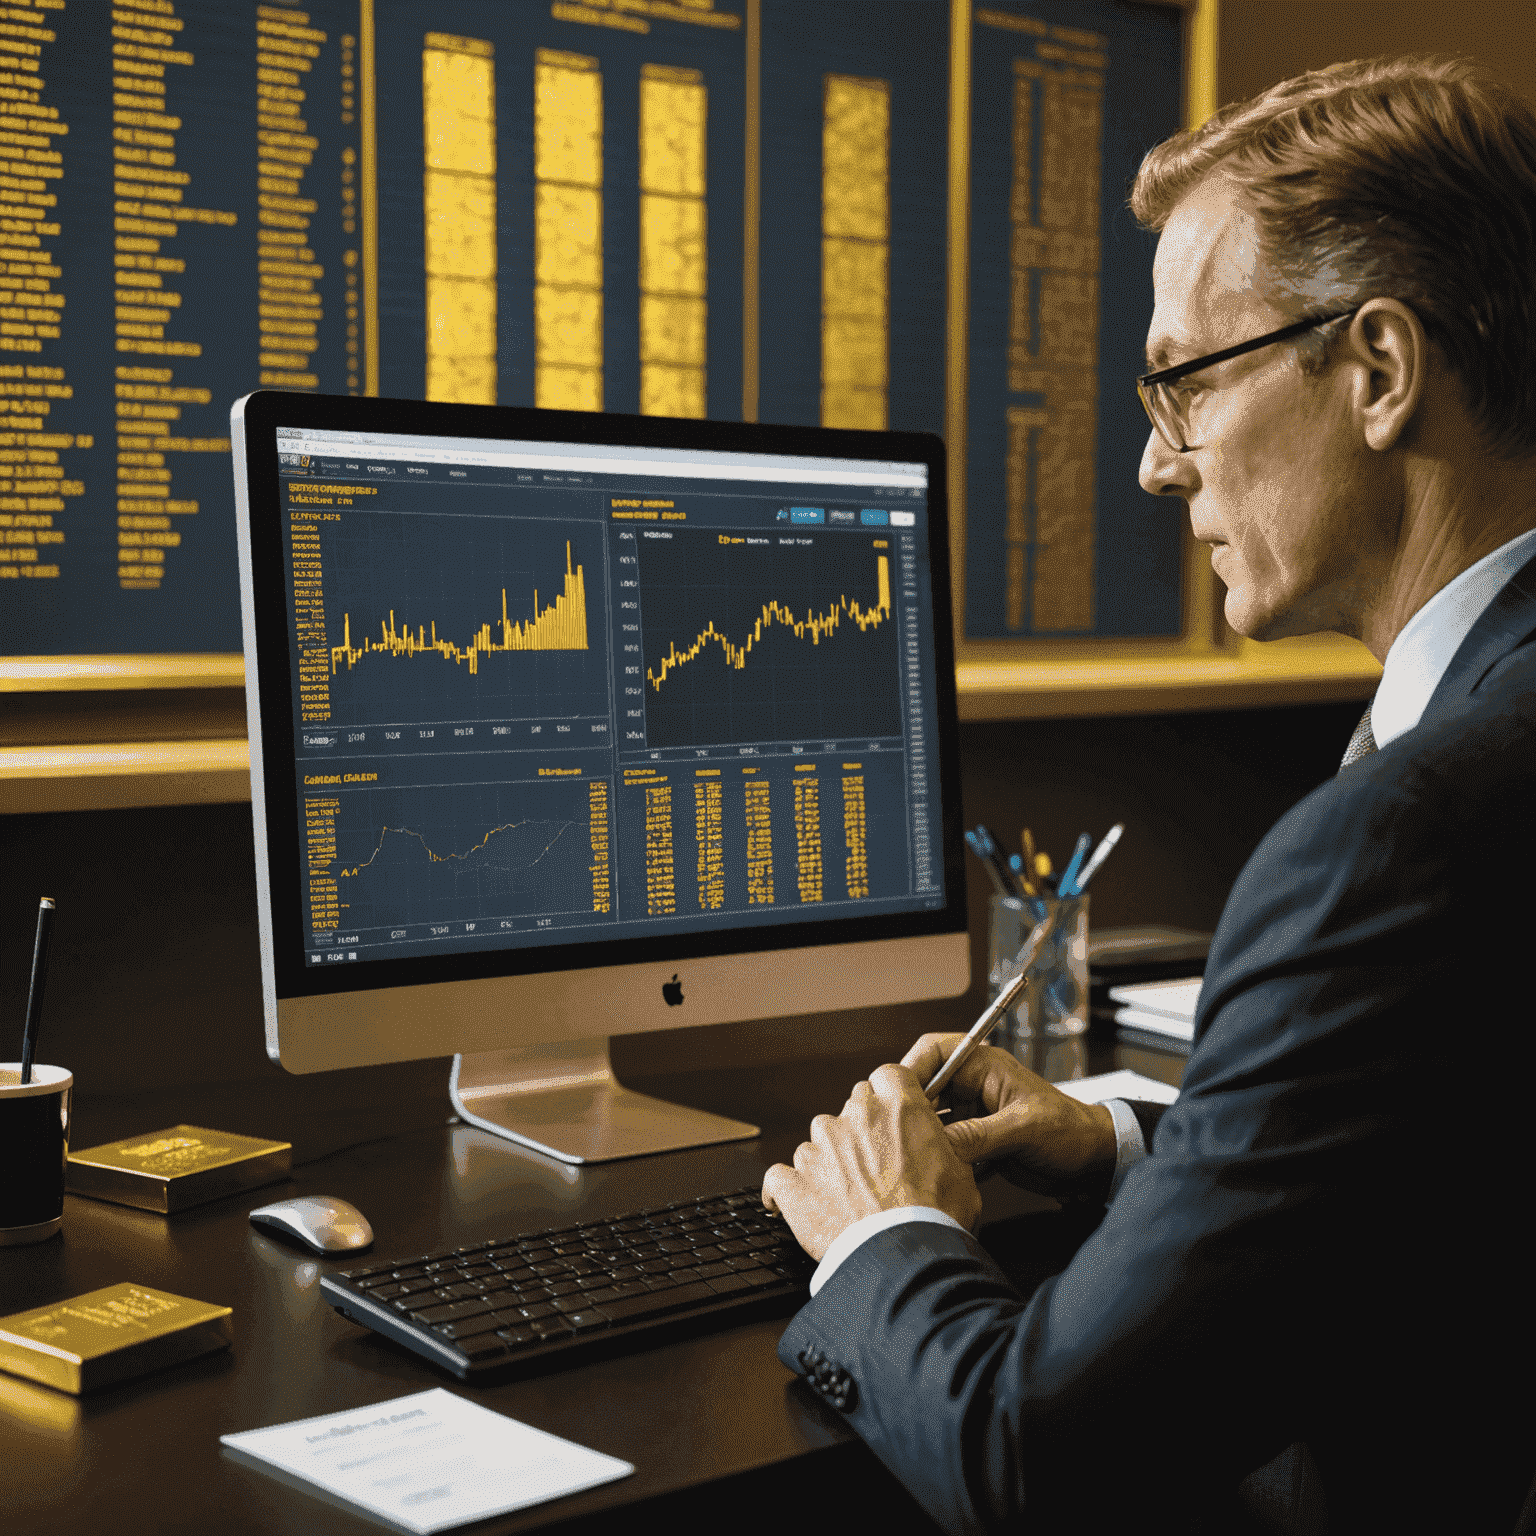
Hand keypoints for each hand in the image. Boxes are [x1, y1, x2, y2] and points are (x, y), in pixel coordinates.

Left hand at [762, 1063, 982, 1260]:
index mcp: (897, 1107)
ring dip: (829, 1161)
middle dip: (862, 1130)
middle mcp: (854, 1118)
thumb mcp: (961, 1170)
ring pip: (818, 1141)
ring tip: (849, 1195)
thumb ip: (944, 1143)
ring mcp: (819, 1148)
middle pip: (852, 1106)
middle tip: (878, 1165)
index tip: (895, 1116)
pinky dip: (787, 1190)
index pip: (887, 1076)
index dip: (891, 1097)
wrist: (902, 1258)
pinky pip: (779, 1178)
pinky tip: (798, 1204)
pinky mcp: (794, 1182)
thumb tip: (947, 1141)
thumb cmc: (934, 1217)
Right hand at [901, 1033, 1117, 1202]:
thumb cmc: (1071, 1132)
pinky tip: (933, 1171)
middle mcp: (974, 1087)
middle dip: (910, 1109)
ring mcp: (973, 1115)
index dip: (911, 1068)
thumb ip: (981, 1135)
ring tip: (910, 1155)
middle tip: (896, 1132)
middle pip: (925, 1088)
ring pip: (931, 1120)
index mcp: (985, 1067)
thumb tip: (940, 1143)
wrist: (1093, 1163)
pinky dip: (938, 1156)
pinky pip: (944, 1144)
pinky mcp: (975, 1142)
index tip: (894, 1093)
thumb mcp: (1025, 1129)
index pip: (935, 1052)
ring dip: (922, 1136)